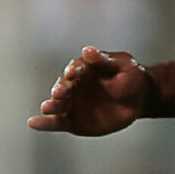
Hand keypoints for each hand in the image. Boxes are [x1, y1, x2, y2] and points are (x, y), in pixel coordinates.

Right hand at [28, 46, 153, 135]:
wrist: (140, 99)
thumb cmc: (131, 77)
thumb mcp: (124, 65)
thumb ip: (105, 60)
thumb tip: (88, 50)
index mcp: (84, 69)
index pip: (75, 68)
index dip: (74, 70)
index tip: (73, 72)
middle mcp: (74, 86)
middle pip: (63, 87)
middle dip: (60, 89)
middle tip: (59, 93)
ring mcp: (73, 104)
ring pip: (58, 105)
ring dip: (51, 105)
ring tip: (47, 108)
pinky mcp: (74, 121)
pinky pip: (58, 122)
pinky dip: (45, 123)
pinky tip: (34, 122)